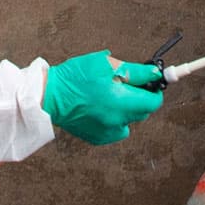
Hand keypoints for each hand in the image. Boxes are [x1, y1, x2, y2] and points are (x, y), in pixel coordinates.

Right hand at [43, 52, 164, 144]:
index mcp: (122, 103)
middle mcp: (118, 121)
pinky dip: (114, 119)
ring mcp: (108, 133)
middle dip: (139, 98)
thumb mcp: (107, 65)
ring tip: (109, 96)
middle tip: (125, 84)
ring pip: (129, 120)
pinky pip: (116, 128)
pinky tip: (100, 107)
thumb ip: (135, 72)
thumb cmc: (76, 77)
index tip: (150, 83)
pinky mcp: (99, 138)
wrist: (49, 96)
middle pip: (143, 111)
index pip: (154, 102)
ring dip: (126, 109)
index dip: (154, 90)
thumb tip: (155, 75)